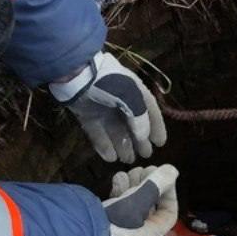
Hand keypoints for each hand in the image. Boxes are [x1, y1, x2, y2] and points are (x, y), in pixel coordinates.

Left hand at [50, 52, 166, 163]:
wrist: (76, 75)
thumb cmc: (108, 83)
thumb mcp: (130, 96)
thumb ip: (140, 118)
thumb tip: (144, 137)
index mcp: (134, 90)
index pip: (150, 110)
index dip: (156, 127)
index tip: (160, 143)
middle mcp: (120, 100)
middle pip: (132, 124)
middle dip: (140, 140)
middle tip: (145, 155)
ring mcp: (102, 108)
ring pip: (115, 130)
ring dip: (122, 145)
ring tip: (128, 160)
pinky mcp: (87, 115)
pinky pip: (97, 133)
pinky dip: (104, 145)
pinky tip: (110, 158)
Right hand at [101, 165, 177, 235]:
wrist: (78, 235)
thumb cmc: (114, 222)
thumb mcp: (137, 202)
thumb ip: (156, 185)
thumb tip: (173, 170)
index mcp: (151, 232)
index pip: (169, 212)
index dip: (169, 193)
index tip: (164, 177)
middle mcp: (139, 229)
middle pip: (151, 203)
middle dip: (149, 184)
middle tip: (143, 171)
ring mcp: (122, 223)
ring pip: (135, 199)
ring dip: (134, 183)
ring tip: (128, 175)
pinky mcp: (107, 216)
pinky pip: (120, 200)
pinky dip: (120, 188)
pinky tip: (116, 182)